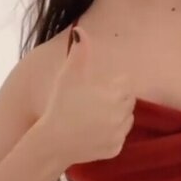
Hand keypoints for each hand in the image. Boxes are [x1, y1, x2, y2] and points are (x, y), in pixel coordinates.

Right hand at [39, 27, 134, 167]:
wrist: (52, 141)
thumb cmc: (60, 105)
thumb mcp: (69, 76)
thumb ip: (79, 53)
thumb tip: (80, 30)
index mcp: (116, 94)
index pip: (126, 85)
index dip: (112, 86)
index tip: (96, 90)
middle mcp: (123, 115)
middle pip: (128, 102)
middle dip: (115, 101)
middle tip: (92, 104)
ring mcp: (120, 134)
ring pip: (126, 121)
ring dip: (115, 117)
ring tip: (92, 117)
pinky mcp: (115, 150)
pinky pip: (118, 138)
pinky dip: (109, 136)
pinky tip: (92, 133)